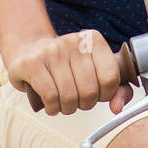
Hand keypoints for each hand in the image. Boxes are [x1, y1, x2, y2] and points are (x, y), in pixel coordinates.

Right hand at [5, 30, 132, 115]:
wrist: (30, 51)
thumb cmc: (68, 66)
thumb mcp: (95, 71)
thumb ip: (116, 89)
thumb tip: (117, 108)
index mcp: (93, 40)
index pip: (110, 78)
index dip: (106, 95)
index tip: (97, 94)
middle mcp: (73, 41)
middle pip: (90, 91)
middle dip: (85, 104)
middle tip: (78, 100)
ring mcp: (51, 50)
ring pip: (69, 96)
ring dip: (68, 108)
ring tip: (64, 102)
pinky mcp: (32, 63)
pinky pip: (50, 96)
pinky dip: (53, 108)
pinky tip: (52, 104)